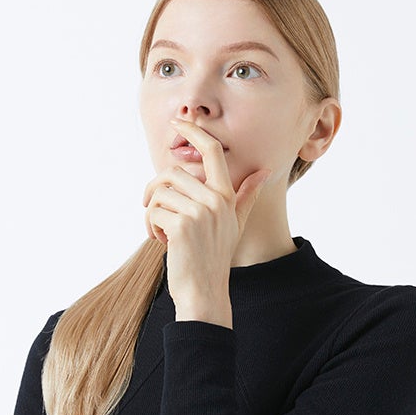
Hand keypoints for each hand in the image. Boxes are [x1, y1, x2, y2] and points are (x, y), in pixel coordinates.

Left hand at [142, 119, 269, 326]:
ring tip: (164, 234)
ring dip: (152, 214)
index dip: (194, 132)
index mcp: (226, 196)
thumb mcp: (235, 222)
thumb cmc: (215, 257)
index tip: (177, 122)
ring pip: (159, 193)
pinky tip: (163, 244)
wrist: (205, 292)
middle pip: (172, 173)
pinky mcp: (181, 225)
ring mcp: (199, 213)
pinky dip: (150, 228)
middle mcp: (216, 201)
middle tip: (156, 215)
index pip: (212, 152)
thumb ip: (246, 195)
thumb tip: (265, 171)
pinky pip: (152, 212)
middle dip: (156, 193)